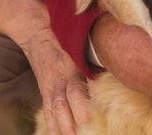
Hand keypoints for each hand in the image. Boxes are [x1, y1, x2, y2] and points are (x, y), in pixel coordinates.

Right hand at [0, 0, 90, 133]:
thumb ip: (94, 54)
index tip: (88, 121)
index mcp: (69, 66)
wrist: (35, 28)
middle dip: (70, 124)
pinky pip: (47, 108)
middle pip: (63, 106)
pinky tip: (54, 133)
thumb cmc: (63, 32)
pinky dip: (51, 122)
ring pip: (54, 109)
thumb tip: (116, 63)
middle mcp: (58, 78)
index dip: (80, 107)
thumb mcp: (79, 40)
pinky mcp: (43, 87)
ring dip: (60, 127)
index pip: (75, 91)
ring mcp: (49, 84)